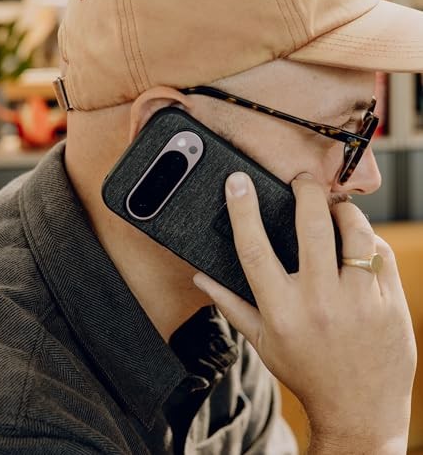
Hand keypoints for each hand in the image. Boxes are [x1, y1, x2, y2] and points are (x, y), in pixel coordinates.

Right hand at [193, 172, 415, 453]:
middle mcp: (320, 301)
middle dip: (304, 191)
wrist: (359, 410)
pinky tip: (356, 242)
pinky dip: (367, 238)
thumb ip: (229, 304)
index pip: (254, 248)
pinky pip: (379, 253)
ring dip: (342, 210)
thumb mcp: (261, 341)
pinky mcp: (389, 302)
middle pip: (311, 226)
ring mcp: (359, 300)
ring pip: (355, 232)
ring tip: (333, 208)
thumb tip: (202, 278)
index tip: (237, 183)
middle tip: (300, 181)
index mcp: (281, 310)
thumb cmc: (305, 372)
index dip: (242, 210)